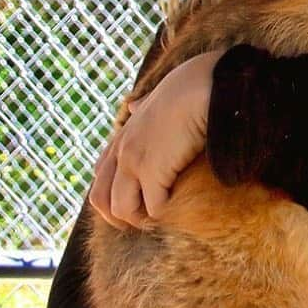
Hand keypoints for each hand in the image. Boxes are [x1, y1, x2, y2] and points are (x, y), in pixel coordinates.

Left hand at [89, 49, 224, 228]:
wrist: (207, 85)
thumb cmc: (191, 87)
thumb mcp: (158, 96)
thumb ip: (144, 104)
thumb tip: (134, 105)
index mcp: (123, 134)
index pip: (101, 174)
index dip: (114, 194)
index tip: (137, 200)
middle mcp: (122, 149)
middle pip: (100, 199)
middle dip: (119, 217)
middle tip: (145, 221)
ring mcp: (133, 161)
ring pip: (121, 210)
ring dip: (142, 220)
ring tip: (164, 220)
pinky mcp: (153, 172)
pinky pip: (153, 209)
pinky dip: (166, 215)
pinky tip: (179, 210)